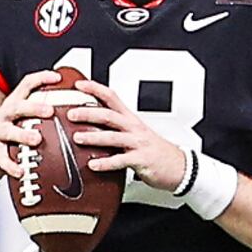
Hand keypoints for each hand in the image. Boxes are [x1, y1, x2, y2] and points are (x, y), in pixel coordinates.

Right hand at [0, 69, 95, 187]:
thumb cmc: (11, 136)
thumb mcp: (22, 120)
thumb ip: (41, 115)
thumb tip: (74, 110)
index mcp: (14, 104)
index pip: (26, 85)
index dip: (40, 79)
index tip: (57, 78)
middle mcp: (3, 115)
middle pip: (17, 106)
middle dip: (33, 107)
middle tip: (50, 111)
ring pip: (8, 131)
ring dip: (23, 134)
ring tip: (36, 139)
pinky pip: (2, 159)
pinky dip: (11, 165)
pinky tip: (21, 171)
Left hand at [65, 95, 191, 192]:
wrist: (180, 166)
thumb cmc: (154, 150)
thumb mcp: (135, 133)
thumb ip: (115, 128)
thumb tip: (90, 124)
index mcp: (130, 119)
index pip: (112, 97)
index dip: (95, 89)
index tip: (79, 85)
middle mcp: (133, 128)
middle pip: (109, 115)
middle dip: (88, 113)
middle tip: (71, 113)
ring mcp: (137, 143)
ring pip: (113, 137)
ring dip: (93, 137)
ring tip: (77, 138)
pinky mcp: (141, 160)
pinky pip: (121, 161)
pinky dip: (106, 163)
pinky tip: (94, 165)